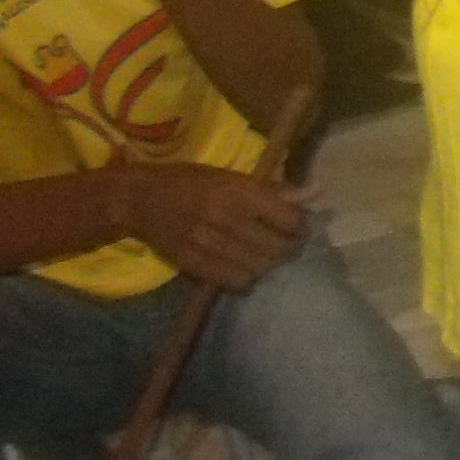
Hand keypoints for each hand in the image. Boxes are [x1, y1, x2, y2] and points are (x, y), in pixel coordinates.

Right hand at [112, 160, 310, 288]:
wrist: (140, 199)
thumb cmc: (191, 181)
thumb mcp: (234, 177)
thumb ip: (277, 190)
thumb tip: (320, 189)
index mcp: (240, 193)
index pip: (290, 220)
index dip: (302, 226)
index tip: (300, 225)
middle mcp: (227, 220)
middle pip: (278, 248)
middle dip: (290, 248)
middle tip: (287, 243)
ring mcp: (209, 245)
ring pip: (260, 268)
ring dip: (268, 264)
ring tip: (265, 254)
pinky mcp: (193, 264)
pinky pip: (235, 281)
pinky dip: (246, 277)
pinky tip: (243, 266)